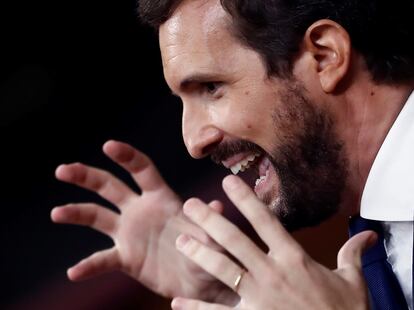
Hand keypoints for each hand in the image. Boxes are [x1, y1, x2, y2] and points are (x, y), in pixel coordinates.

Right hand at [51, 140, 235, 301]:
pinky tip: (74, 272)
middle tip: (63, 170)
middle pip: (110, 186)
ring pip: (97, 216)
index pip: (141, 169)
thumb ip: (209, 223)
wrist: (200, 282)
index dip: (126, 156)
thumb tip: (216, 206)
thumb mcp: (211, 236)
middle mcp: (141, 210)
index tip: (108, 146)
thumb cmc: (208, 252)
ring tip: (57, 212)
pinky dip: (89, 265)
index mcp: (162, 198)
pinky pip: (103, 259)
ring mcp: (130, 233)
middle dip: (87, 176)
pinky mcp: (126, 257)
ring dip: (77, 212)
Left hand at [171, 175, 375, 309]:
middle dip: (211, 220)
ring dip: (200, 254)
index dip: (246, 199)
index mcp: (294, 259)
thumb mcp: (353, 282)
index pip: (266, 221)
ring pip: (223, 270)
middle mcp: (273, 274)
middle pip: (235, 240)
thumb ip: (351, 254)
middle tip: (189, 205)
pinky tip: (178, 302)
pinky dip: (198, 308)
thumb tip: (367, 236)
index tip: (228, 182)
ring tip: (181, 241)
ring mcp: (260, 298)